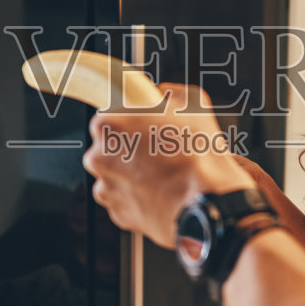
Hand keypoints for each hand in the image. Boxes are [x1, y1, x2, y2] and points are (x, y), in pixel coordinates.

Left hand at [83, 83, 250, 248]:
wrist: (205, 200)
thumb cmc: (196, 154)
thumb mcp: (193, 102)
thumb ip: (170, 93)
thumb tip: (166, 95)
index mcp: (108, 125)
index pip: (107, 116)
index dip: (129, 121)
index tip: (141, 127)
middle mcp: (99, 157)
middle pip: (107, 147)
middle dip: (127, 148)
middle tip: (155, 149)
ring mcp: (106, 187)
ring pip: (115, 175)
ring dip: (132, 173)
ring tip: (160, 172)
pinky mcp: (117, 212)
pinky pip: (124, 199)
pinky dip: (137, 196)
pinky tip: (158, 190)